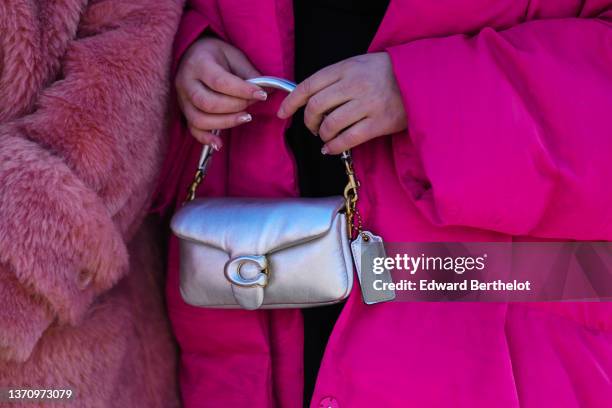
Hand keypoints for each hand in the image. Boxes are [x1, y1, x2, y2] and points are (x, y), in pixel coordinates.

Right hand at [176, 37, 267, 149]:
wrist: (194, 53)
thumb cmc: (217, 55)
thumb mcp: (234, 56)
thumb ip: (249, 73)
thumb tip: (268, 92)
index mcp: (199, 63)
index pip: (220, 81)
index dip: (242, 91)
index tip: (262, 95)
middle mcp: (186, 81)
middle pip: (208, 103)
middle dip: (235, 107)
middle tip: (252, 104)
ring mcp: (182, 99)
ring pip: (199, 119)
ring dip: (225, 123)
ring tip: (245, 118)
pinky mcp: (184, 111)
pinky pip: (192, 129)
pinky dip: (205, 138)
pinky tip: (219, 143)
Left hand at [278, 52, 405, 154]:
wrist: (419, 79)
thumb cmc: (385, 74)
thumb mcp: (358, 65)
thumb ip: (334, 79)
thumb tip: (308, 100)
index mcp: (346, 68)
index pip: (309, 85)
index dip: (291, 101)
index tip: (283, 113)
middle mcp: (354, 85)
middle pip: (316, 107)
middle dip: (308, 121)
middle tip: (312, 127)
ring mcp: (367, 104)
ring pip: (330, 125)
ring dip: (322, 135)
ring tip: (326, 136)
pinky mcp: (378, 123)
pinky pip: (348, 139)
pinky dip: (334, 147)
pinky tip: (331, 148)